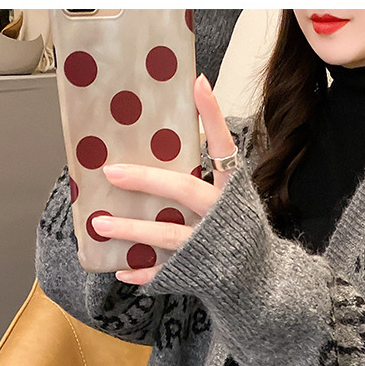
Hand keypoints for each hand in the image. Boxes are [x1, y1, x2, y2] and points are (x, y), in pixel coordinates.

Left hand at [92, 72, 236, 284]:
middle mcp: (222, 215)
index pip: (225, 147)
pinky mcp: (199, 272)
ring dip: (132, 230)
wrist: (263, 281)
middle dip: (145, 179)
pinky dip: (143, 272)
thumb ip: (208, 176)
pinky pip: (166, 273)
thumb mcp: (234, 201)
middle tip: (111, 171)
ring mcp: (210, 246)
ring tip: (100, 224)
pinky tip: (121, 268)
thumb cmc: (241, 235)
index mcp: (233, 192)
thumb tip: (171, 142)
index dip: (212, 117)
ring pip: (168, 235)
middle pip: (184, 190)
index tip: (198, 84)